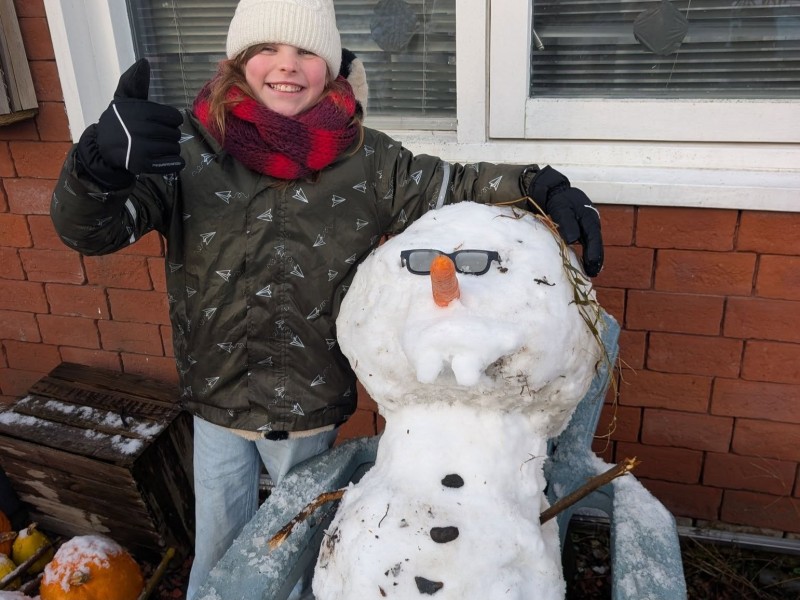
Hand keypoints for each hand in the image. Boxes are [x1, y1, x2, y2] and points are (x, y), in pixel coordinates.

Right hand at [96, 58, 184, 174]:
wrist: (102, 147)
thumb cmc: (119, 121)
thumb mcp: (125, 98)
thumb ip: (136, 81)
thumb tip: (144, 61)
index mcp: (141, 111)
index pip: (175, 117)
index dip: (170, 120)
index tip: (158, 123)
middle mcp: (142, 128)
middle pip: (175, 133)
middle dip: (168, 135)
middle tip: (153, 137)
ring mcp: (142, 148)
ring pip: (175, 148)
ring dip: (169, 149)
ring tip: (154, 147)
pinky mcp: (144, 165)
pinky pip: (175, 163)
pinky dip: (173, 162)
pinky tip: (162, 158)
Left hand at [528, 166, 603, 276]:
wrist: (557, 192)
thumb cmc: (559, 200)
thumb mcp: (561, 209)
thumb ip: (567, 223)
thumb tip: (573, 240)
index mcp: (589, 218)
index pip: (593, 238)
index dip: (594, 253)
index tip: (592, 265)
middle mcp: (591, 224)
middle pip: (596, 244)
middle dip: (595, 259)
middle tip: (593, 274)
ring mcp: (588, 228)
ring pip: (592, 245)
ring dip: (592, 258)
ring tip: (590, 273)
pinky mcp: (582, 231)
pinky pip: (587, 244)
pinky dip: (587, 253)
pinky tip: (583, 264)